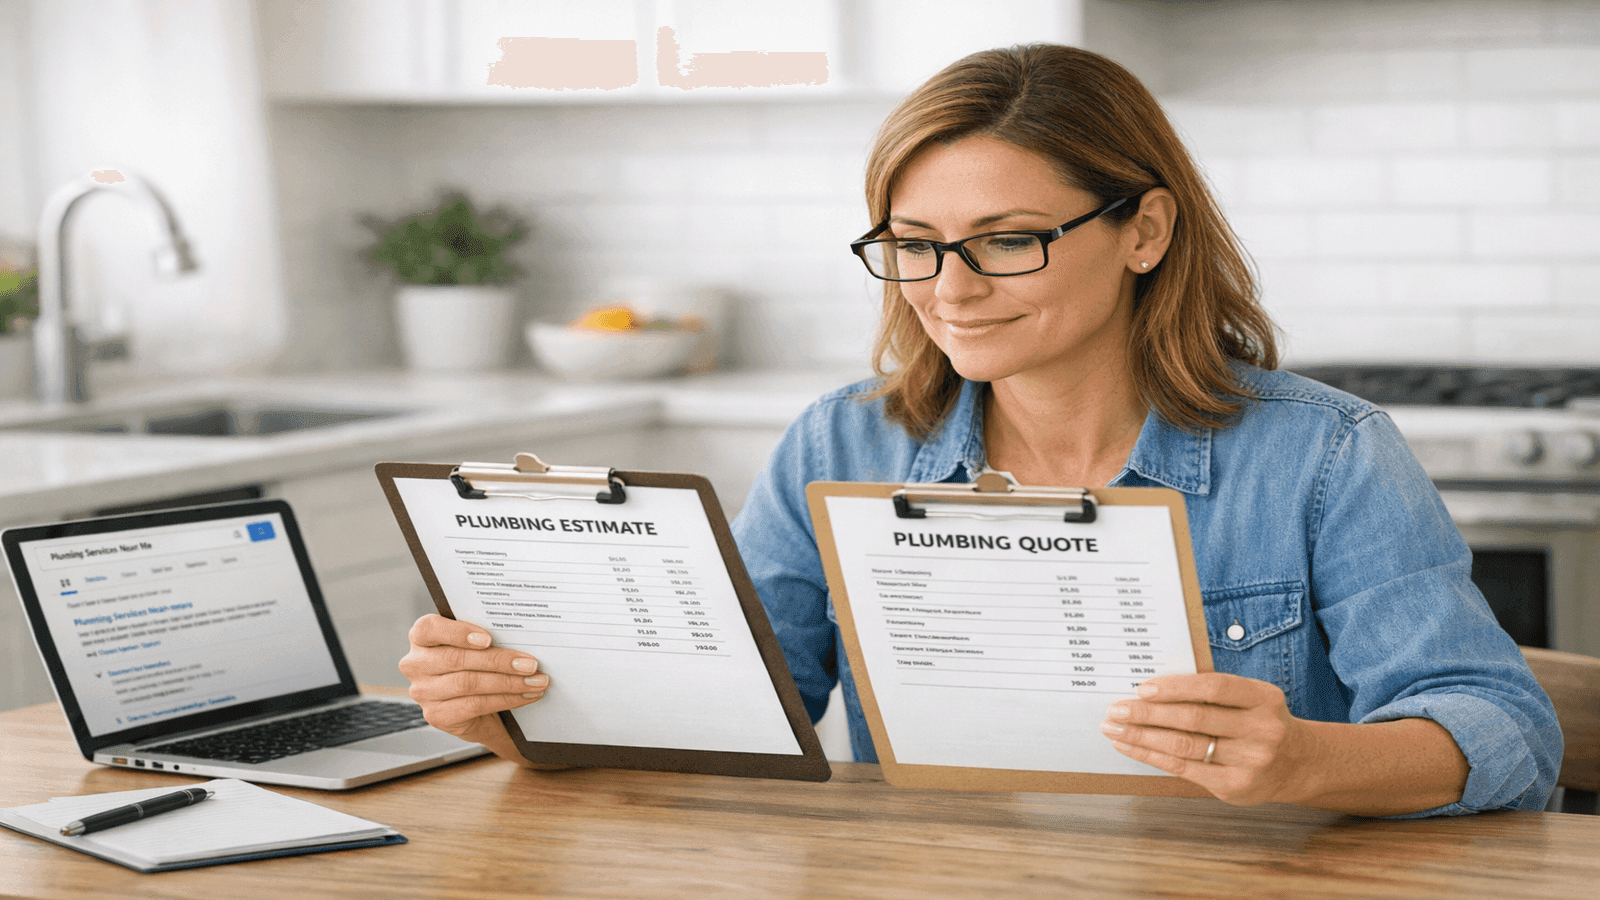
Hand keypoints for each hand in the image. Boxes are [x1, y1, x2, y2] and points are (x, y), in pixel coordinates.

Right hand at [398, 614, 548, 763]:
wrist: (478, 707)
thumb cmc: (478, 665)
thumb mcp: (477, 646)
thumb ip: (486, 637)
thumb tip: (521, 633)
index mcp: (422, 637)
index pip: (428, 628)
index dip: (458, 632)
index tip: (488, 638)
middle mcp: (416, 664)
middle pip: (457, 659)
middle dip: (499, 661)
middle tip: (531, 663)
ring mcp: (423, 692)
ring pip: (468, 683)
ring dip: (509, 682)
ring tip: (536, 680)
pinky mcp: (436, 715)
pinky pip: (474, 705)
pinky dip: (506, 699)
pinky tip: (526, 695)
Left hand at [1100, 672, 1315, 805]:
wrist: (1297, 764)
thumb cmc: (1258, 721)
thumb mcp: (1250, 698)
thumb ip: (1212, 692)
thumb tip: (1151, 687)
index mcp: (1264, 698)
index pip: (1214, 688)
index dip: (1175, 687)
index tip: (1142, 688)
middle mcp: (1262, 730)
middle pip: (1194, 719)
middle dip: (1147, 714)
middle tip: (1116, 709)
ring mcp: (1250, 761)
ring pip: (1184, 746)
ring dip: (1141, 736)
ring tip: (1114, 728)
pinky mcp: (1235, 787)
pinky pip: (1184, 769)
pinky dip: (1151, 756)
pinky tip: (1131, 747)